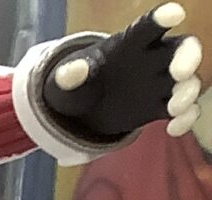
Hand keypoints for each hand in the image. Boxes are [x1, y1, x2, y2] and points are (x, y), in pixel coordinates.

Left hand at [41, 3, 201, 142]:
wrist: (81, 111)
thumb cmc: (77, 84)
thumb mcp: (66, 79)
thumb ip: (69, 74)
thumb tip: (71, 72)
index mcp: (129, 43)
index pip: (148, 26)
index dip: (161, 18)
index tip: (174, 14)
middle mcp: (152, 59)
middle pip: (182, 48)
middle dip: (188, 56)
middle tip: (180, 72)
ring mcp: (159, 83)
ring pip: (187, 81)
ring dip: (188, 92)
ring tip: (174, 108)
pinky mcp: (161, 107)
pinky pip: (182, 111)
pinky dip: (185, 119)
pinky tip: (173, 129)